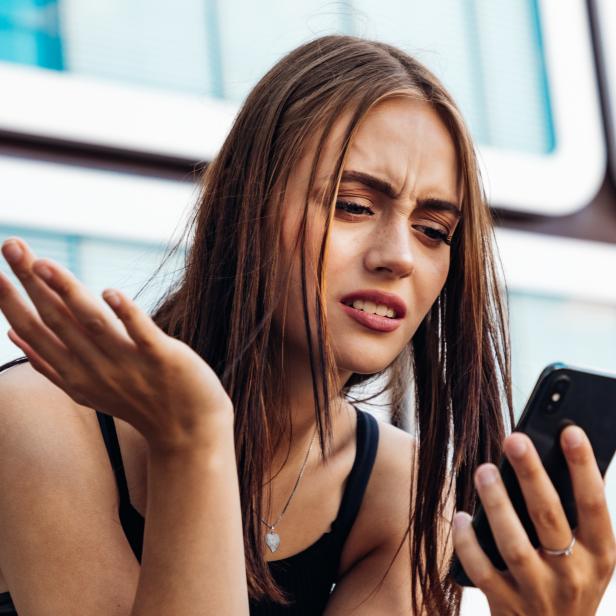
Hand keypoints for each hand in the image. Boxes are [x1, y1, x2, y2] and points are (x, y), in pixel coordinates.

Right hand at [0, 237, 232, 452]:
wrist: (189, 431)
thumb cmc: (137, 403)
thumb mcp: (86, 389)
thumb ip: (50, 363)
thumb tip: (12, 334)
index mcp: (75, 374)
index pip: (33, 333)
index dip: (11, 302)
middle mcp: (95, 369)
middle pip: (56, 321)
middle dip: (30, 282)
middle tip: (11, 245)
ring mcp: (129, 364)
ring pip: (92, 323)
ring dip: (67, 291)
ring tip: (43, 263)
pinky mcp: (162, 358)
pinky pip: (141, 332)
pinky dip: (126, 313)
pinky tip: (109, 292)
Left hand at [453, 426, 615, 614]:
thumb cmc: (571, 582)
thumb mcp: (590, 555)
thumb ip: (578, 513)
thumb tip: (557, 452)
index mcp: (600, 555)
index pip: (595, 505)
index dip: (584, 467)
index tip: (570, 431)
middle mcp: (573, 575)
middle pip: (550, 518)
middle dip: (532, 476)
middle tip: (515, 439)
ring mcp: (538, 592)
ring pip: (514, 544)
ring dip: (497, 505)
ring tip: (484, 470)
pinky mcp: (506, 605)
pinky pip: (483, 571)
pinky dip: (470, 544)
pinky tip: (463, 517)